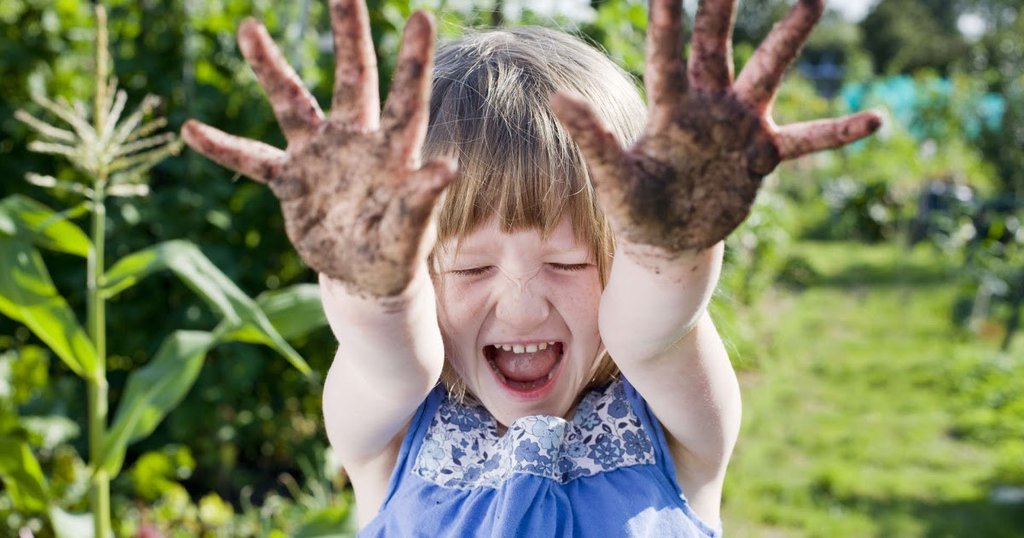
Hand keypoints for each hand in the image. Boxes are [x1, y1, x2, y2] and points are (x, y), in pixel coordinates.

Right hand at [181, 0, 454, 297]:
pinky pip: (252, 159)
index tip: (422, 16)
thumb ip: (421, 201)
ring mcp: (319, 156)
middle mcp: (355, 141)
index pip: (405, 99)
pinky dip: (224, 148)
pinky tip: (191, 130)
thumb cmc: (396, 252)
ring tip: (249, 28)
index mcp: (392, 152)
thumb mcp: (410, 233)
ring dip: (271, 69)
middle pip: (351, 79)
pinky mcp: (291, 181)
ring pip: (292, 104)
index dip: (413, 61)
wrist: (366, 275)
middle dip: (348, 34)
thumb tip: (447, 168)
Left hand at [553, 0, 880, 254]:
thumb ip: (594, 139)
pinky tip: (876, 120)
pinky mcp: (762, 156)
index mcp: (669, 110)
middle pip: (717, 45)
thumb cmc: (635, 207)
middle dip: (723, 7)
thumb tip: (558, 99)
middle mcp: (706, 107)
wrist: (668, 240)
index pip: (667, 57)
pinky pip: (807, 139)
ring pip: (767, 73)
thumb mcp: (614, 178)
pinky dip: (838, 132)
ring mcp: (738, 127)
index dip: (668, 20)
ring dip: (787, 39)